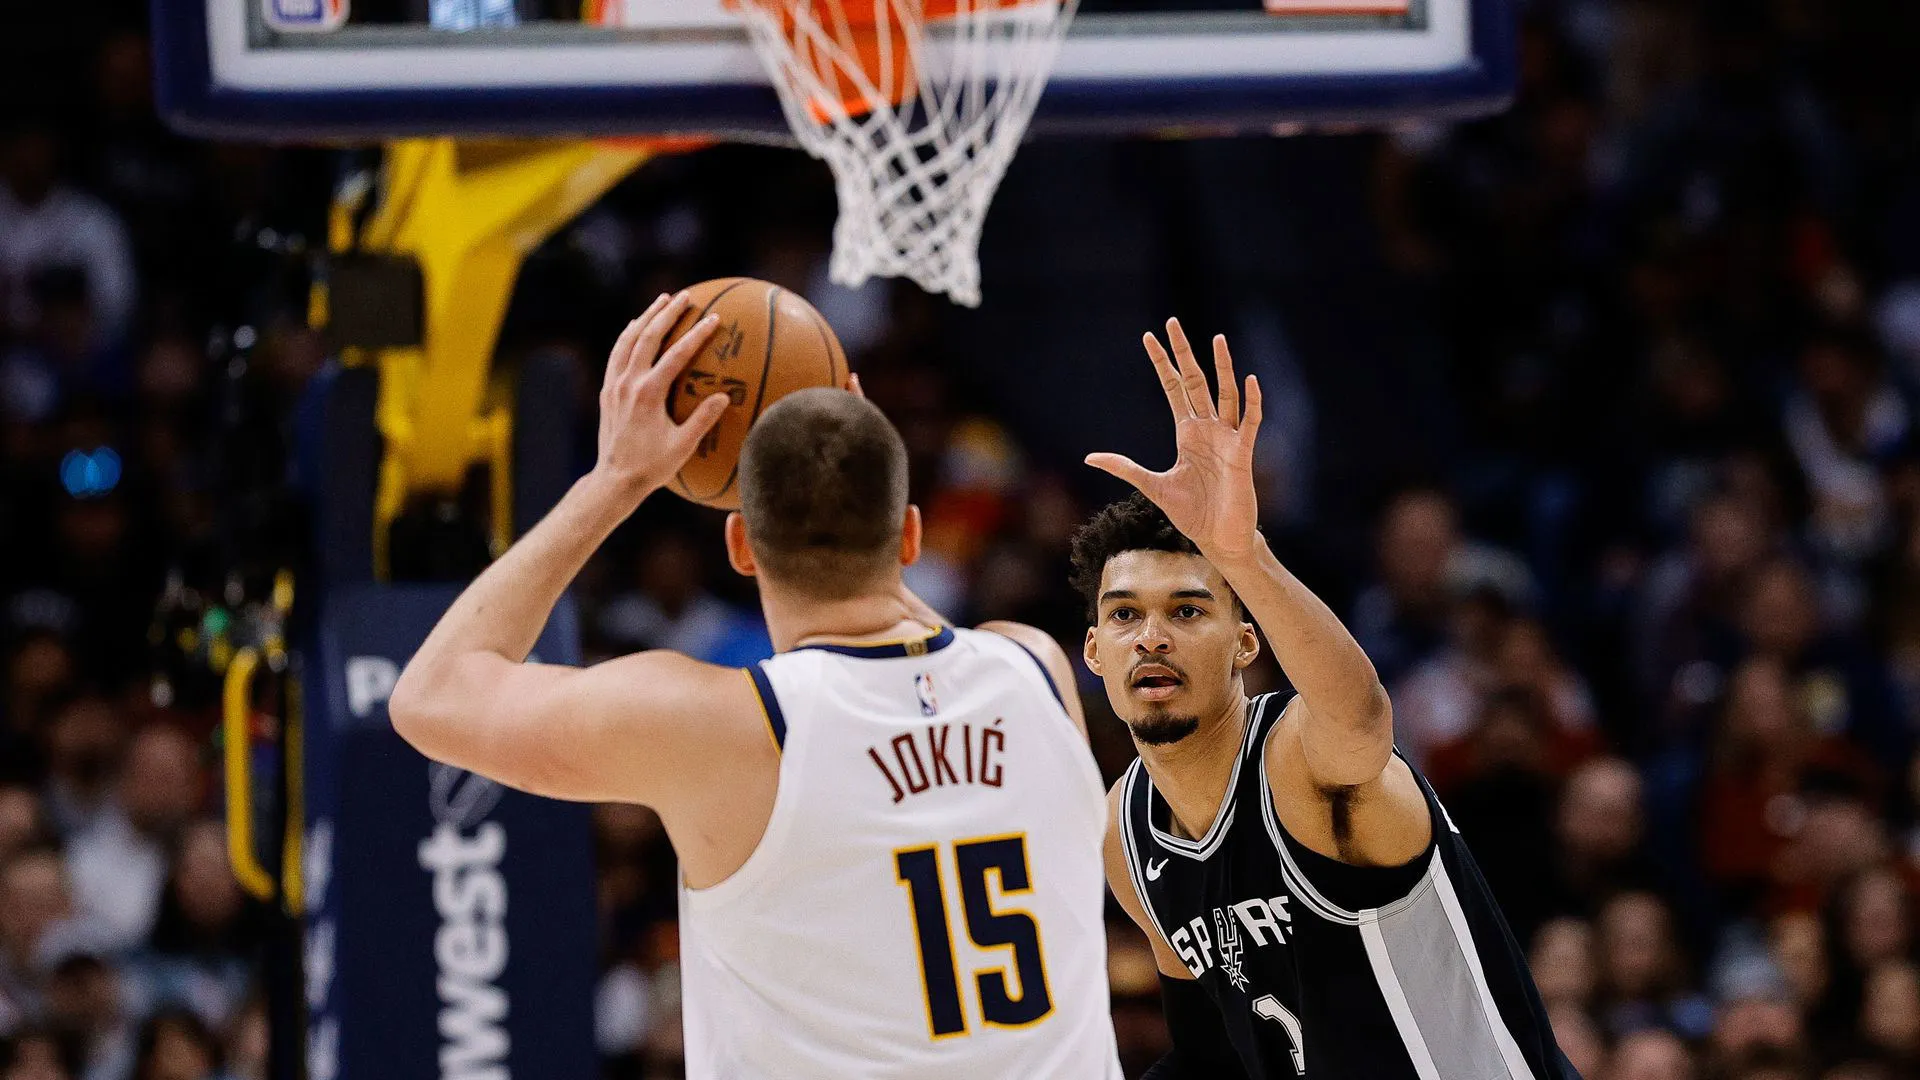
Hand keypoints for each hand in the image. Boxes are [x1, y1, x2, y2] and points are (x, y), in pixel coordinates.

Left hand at [591, 291, 729, 499]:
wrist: (614, 479)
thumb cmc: (652, 467)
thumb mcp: (683, 446)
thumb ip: (703, 419)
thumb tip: (724, 396)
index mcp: (648, 394)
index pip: (676, 354)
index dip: (696, 334)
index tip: (713, 318)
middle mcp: (628, 383)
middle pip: (647, 337)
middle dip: (667, 313)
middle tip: (685, 296)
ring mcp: (615, 385)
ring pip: (628, 341)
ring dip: (645, 318)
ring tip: (661, 301)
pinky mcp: (607, 391)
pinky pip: (617, 354)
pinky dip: (628, 336)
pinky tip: (635, 328)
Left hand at [1086, 319, 1263, 560]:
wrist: (1218, 538)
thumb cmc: (1191, 513)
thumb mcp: (1151, 486)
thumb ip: (1124, 467)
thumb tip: (1089, 457)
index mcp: (1186, 433)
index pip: (1172, 388)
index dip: (1162, 363)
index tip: (1149, 336)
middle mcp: (1207, 429)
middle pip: (1196, 382)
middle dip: (1184, 353)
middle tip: (1173, 322)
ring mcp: (1226, 439)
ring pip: (1225, 394)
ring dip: (1223, 367)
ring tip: (1217, 338)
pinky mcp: (1242, 454)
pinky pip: (1249, 422)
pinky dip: (1252, 402)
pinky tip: (1250, 380)